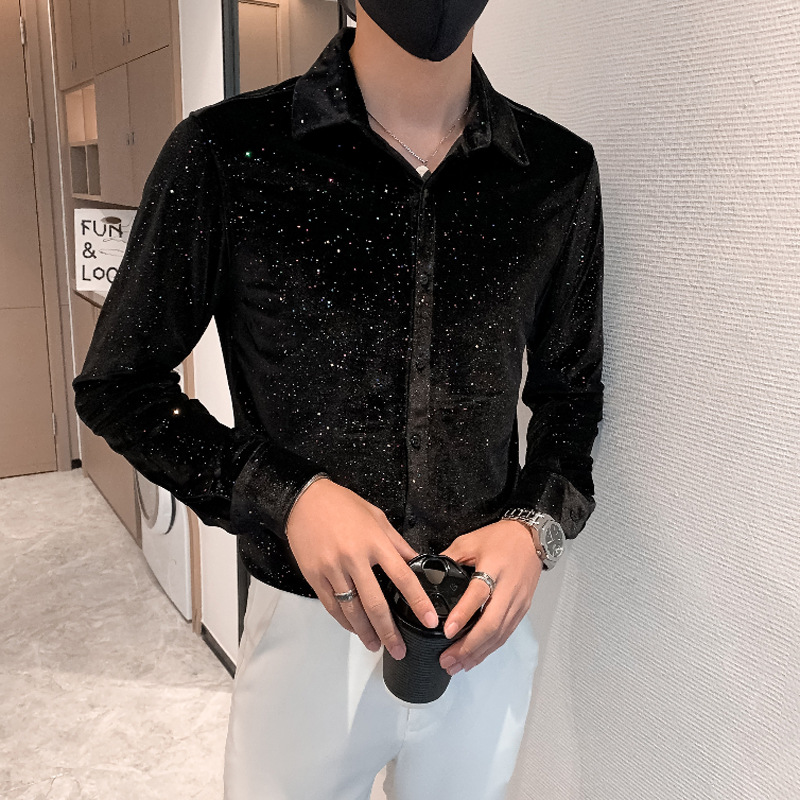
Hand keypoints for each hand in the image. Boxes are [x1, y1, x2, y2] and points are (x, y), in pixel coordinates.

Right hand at [285, 478, 438, 658]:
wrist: (304, 500)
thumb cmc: (342, 505)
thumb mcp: (377, 518)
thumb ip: (396, 543)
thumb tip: (415, 563)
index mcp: (374, 542)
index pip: (403, 578)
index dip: (418, 602)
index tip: (428, 620)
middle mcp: (354, 558)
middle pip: (376, 604)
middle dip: (389, 631)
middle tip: (399, 649)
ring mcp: (332, 569)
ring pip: (352, 611)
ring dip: (366, 633)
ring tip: (376, 645)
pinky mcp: (315, 576)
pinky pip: (332, 606)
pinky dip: (344, 621)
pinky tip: (355, 629)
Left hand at [437, 519, 542, 674]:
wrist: (532, 537)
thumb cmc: (502, 538)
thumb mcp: (469, 541)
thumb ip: (450, 558)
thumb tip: (429, 574)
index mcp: (494, 568)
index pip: (478, 594)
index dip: (463, 614)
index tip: (447, 631)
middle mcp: (508, 589)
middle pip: (491, 624)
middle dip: (468, 647)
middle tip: (448, 660)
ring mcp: (518, 602)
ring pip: (499, 635)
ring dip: (478, 653)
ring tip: (457, 666)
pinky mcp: (522, 609)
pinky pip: (506, 634)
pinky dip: (490, 649)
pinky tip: (476, 657)